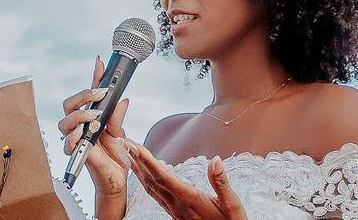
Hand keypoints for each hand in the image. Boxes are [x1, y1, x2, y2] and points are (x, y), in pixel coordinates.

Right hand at [59, 55, 130, 199]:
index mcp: (92, 116)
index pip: (90, 93)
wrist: (116, 179)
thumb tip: (123, 99)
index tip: (100, 61)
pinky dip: (72, 138)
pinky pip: (66, 143)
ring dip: (79, 115)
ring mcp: (77, 138)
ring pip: (64, 121)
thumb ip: (117, 116)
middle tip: (101, 95)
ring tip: (95, 117)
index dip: (94, 76)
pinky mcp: (76, 152)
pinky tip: (81, 135)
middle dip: (83, 96)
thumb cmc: (116, 155)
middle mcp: (81, 125)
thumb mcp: (120, 133)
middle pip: (69, 103)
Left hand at [125, 141, 246, 219]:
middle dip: (137, 161)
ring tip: (128, 155)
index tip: (136, 148)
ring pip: (151, 188)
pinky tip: (145, 174)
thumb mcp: (232, 205)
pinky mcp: (176, 212)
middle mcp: (178, 205)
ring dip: (138, 170)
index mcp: (190, 199)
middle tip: (125, 144)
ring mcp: (175, 210)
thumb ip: (221, 183)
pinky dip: (147, 180)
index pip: (164, 177)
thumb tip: (215, 160)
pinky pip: (156, 194)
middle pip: (152, 180)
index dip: (148, 162)